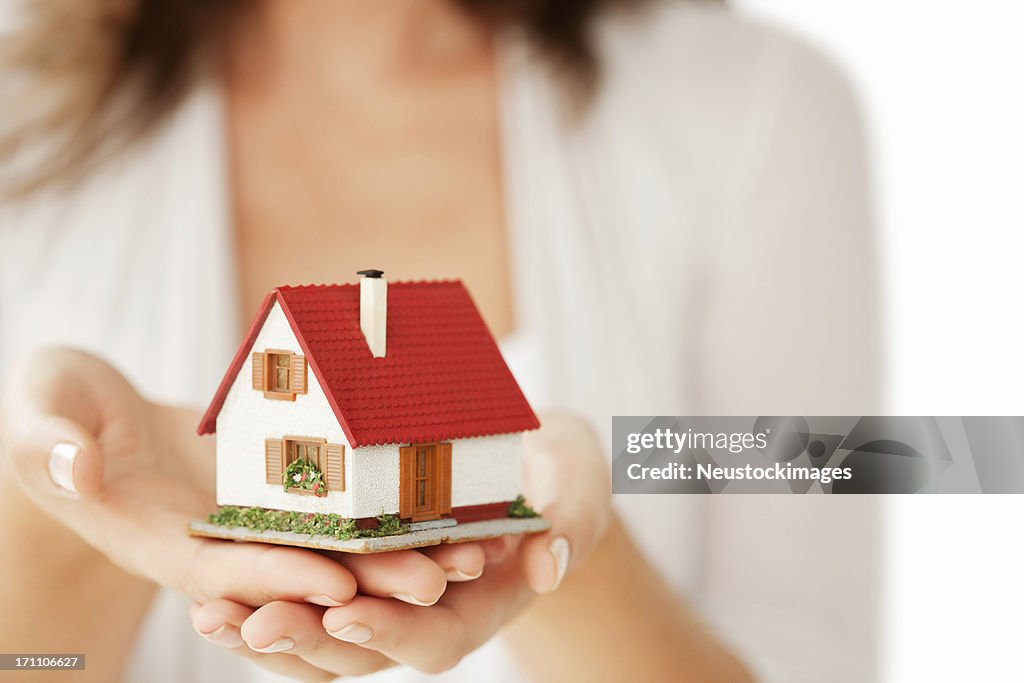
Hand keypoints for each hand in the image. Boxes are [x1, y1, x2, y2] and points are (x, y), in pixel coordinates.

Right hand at [0, 348, 484, 618]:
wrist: (89, 410)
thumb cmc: (55, 407)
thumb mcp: (41, 410)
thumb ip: (50, 442)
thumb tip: (71, 467)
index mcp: (155, 539)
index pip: (223, 572)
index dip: (279, 579)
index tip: (340, 583)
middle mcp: (212, 544)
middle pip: (297, 572)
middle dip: (368, 581)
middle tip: (442, 576)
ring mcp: (248, 523)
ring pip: (331, 549)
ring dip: (396, 556)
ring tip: (469, 551)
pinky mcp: (275, 496)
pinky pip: (336, 511)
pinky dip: (387, 516)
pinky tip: (445, 507)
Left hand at [189, 412, 612, 678]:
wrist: (533, 463)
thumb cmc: (561, 472)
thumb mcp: (579, 485)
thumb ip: (574, 521)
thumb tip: (549, 565)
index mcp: (482, 603)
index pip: (435, 635)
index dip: (392, 631)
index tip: (346, 615)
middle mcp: (427, 612)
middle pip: (363, 647)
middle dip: (307, 639)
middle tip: (250, 623)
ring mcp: (387, 594)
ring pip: (321, 630)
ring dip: (265, 629)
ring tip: (210, 616)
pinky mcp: (355, 566)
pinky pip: (306, 593)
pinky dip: (261, 593)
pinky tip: (213, 589)